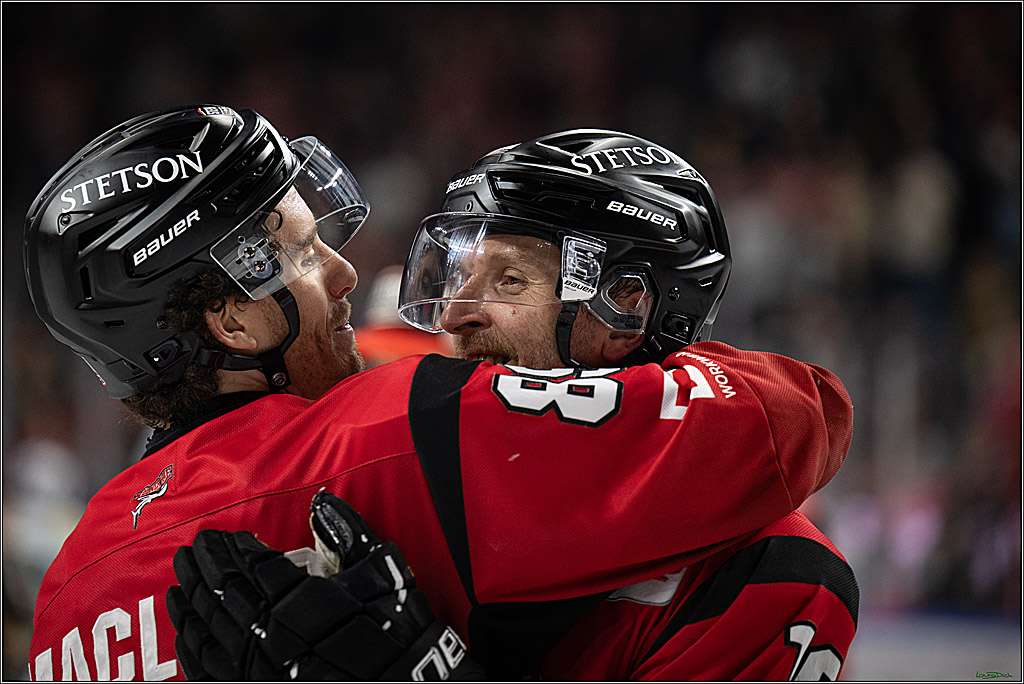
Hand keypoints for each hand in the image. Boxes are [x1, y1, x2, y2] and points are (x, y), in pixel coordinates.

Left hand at [166, 491, 480, 679]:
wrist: (408, 681)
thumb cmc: (397, 628)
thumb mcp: (381, 571)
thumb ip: (347, 534)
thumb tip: (322, 503)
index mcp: (299, 598)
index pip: (250, 566)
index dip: (229, 549)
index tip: (218, 536)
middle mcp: (272, 633)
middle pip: (224, 595)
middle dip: (203, 571)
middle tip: (188, 552)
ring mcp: (260, 667)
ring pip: (211, 632)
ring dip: (191, 606)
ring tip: (179, 586)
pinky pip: (212, 670)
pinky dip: (193, 651)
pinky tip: (186, 635)